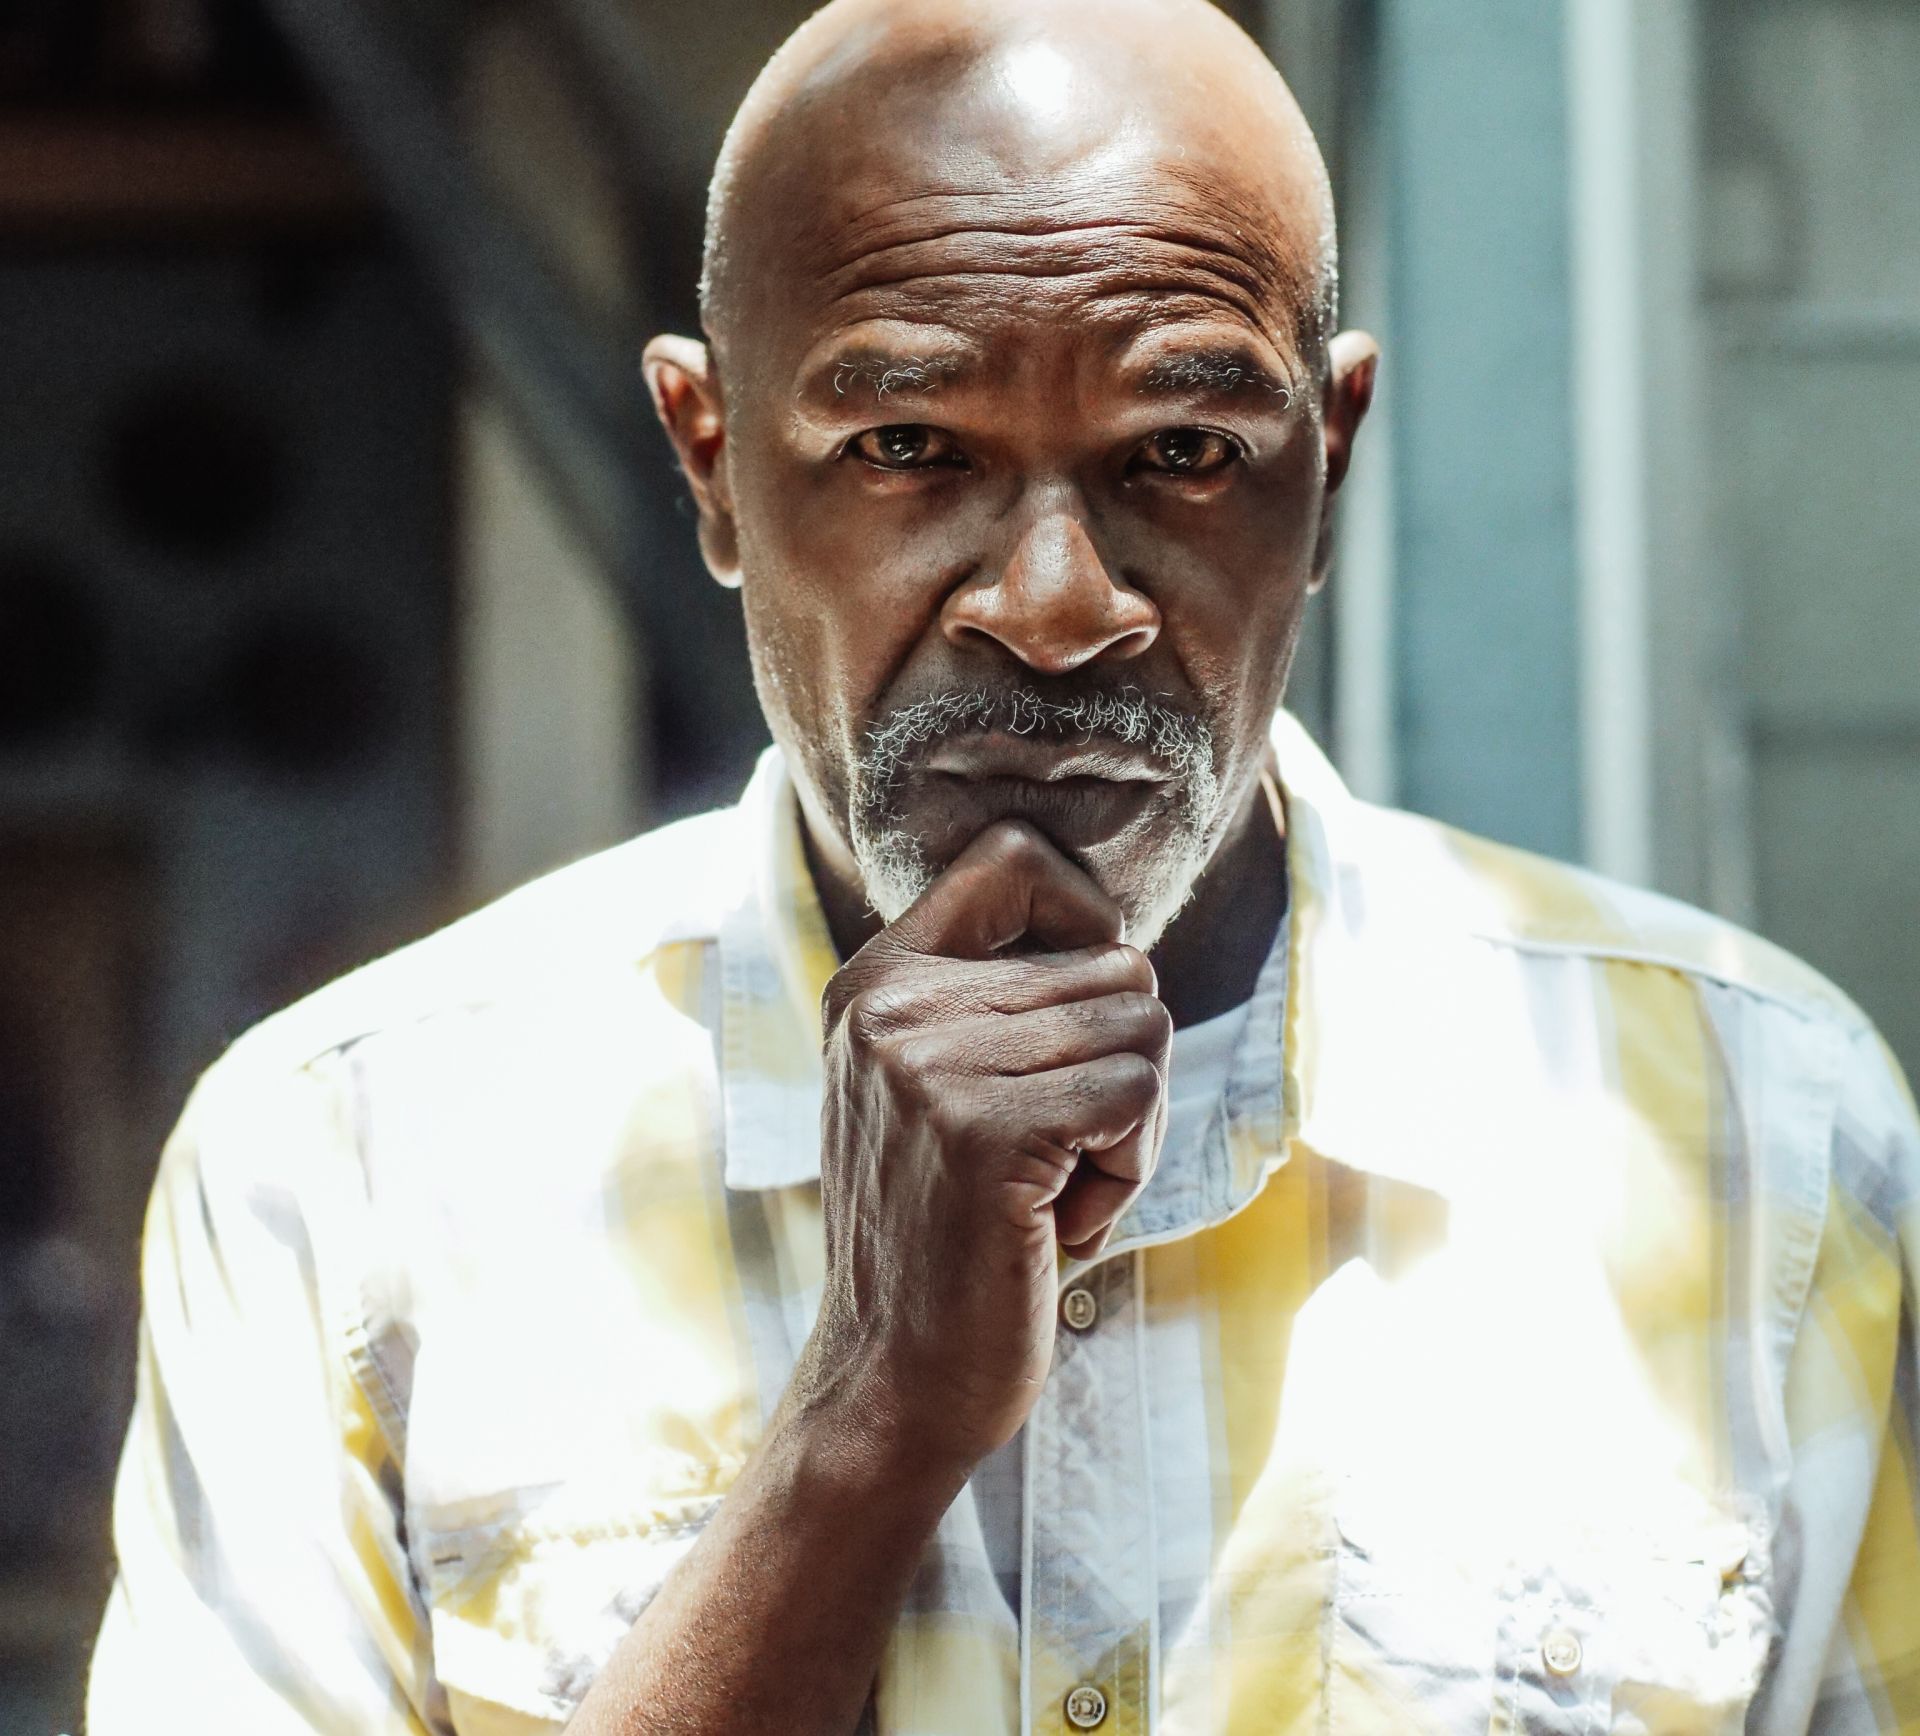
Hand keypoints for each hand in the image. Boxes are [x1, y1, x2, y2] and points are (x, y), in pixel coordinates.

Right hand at [797, 820, 1170, 1473]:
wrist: (891, 1381)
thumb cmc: (945, 1238)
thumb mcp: (933, 1091)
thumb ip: (995, 1003)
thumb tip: (1122, 942)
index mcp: (874, 982)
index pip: (1013, 857)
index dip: (1085, 918)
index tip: (1084, 1016)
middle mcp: (890, 1006)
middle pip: (1115, 965)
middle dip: (1123, 1067)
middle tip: (1061, 1154)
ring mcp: (929, 1064)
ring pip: (1141, 1027)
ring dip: (1130, 1126)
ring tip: (1055, 1189)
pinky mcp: (983, 1129)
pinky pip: (1137, 1098)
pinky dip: (1128, 1171)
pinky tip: (1061, 1222)